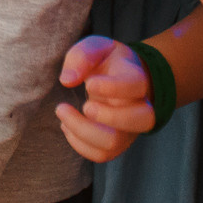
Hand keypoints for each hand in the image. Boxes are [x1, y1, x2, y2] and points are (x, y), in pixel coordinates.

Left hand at [56, 36, 155, 162]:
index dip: (113, 88)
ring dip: (84, 132)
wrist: (118, 78)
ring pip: (116, 142)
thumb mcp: (95, 47)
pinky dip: (79, 145)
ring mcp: (128, 128)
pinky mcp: (116, 142)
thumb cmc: (105, 61)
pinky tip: (66, 126)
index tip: (89, 84)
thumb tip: (67, 80)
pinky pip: (102, 155)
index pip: (136, 86)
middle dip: (109, 117)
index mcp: (136, 78)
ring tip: (62, 113)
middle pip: (140, 121)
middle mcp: (139, 107)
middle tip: (85, 106)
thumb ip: (82, 57)